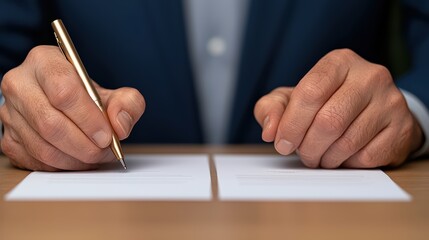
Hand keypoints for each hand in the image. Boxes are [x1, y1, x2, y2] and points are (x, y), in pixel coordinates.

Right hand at [0, 46, 144, 170]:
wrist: (65, 106)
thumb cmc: (88, 97)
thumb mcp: (115, 93)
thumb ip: (128, 104)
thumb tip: (119, 125)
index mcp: (44, 61)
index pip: (63, 90)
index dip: (88, 118)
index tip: (107, 135)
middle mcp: (20, 84)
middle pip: (50, 123)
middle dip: (84, 145)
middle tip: (104, 151)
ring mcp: (9, 113)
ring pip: (42, 146)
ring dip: (76, 158)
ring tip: (96, 156)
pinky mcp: (8, 138)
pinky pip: (36, 161)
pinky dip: (63, 166)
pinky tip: (79, 160)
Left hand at [254, 49, 422, 167]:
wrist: (372, 111)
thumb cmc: (325, 103)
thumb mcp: (292, 99)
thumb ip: (272, 108)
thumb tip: (270, 131)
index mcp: (339, 62)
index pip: (310, 93)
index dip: (291, 124)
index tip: (282, 143)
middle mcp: (370, 76)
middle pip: (328, 121)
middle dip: (308, 147)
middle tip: (303, 154)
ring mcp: (391, 101)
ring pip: (347, 143)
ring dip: (325, 158)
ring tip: (319, 156)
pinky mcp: (402, 128)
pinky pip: (366, 157)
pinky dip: (347, 163)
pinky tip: (341, 157)